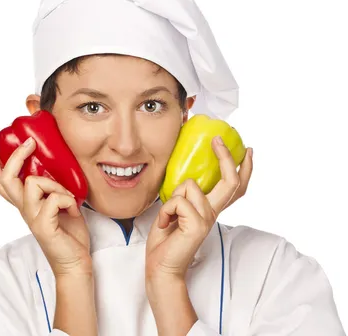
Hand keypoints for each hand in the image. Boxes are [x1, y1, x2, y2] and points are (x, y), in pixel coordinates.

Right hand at [0, 138, 91, 276]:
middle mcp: (24, 210)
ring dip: (54, 184)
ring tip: (66, 196)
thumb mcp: (60, 203)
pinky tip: (72, 210)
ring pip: (32, 183)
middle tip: (29, 144)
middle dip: (16, 156)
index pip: (1, 183)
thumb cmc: (70, 234)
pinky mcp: (43, 226)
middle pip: (6, 179)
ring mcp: (32, 218)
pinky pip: (53, 200)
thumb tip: (59, 166)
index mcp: (26, 204)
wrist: (75, 262)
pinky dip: (67, 200)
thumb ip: (54, 188)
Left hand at [145, 137, 253, 283]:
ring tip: (167, 217)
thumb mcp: (175, 210)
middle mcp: (212, 213)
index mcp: (209, 209)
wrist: (161, 266)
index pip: (234, 188)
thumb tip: (186, 178)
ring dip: (171, 199)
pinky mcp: (198, 225)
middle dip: (226, 157)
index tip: (246, 150)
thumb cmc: (165, 239)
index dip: (243, 169)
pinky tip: (165, 224)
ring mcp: (207, 219)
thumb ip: (184, 196)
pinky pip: (178, 201)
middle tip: (218, 140)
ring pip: (189, 185)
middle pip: (231, 182)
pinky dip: (165, 210)